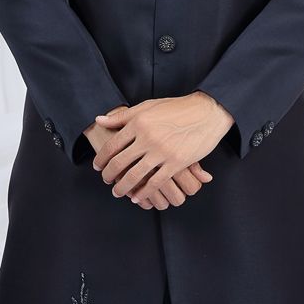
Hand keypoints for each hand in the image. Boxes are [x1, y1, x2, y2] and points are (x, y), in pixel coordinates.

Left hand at [86, 92, 233, 209]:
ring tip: (117, 192)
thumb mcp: (147, 106)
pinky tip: (137, 197)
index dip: (101, 158)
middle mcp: (147, 137)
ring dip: (122, 187)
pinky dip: (143, 192)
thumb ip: (122, 116)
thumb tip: (99, 120)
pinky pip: (155, 183)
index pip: (112, 145)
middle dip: (109, 175)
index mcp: (138, 123)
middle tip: (105, 180)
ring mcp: (162, 151)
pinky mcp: (176, 163)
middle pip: (120, 162)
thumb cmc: (177, 108)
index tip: (97, 166)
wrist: (206, 112)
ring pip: (134, 176)